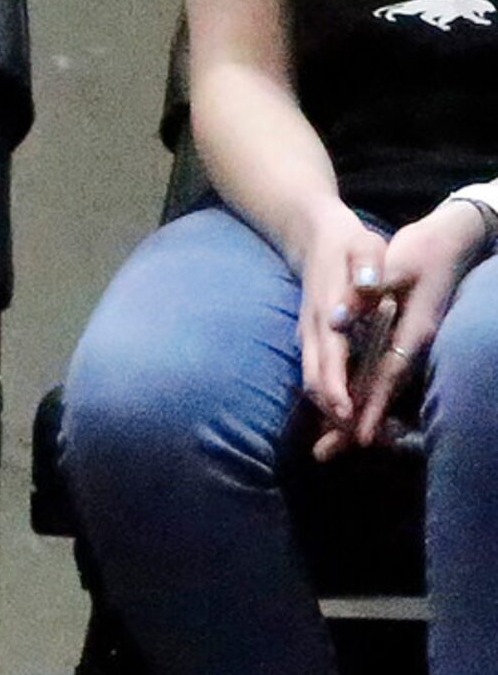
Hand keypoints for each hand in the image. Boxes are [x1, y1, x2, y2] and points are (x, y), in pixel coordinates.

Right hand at [297, 203, 388, 447]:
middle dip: (328, 409)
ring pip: (310, 378)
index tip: (346, 413)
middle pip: (314, 376)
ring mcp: (307, 334)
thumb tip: (364, 291)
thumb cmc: (347, 242)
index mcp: (327, 310)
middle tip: (346, 439)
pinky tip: (337, 413)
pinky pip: (313, 372)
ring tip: (341, 437)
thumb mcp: (364, 244)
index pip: (329, 354)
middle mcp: (312, 328)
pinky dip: (324, 395)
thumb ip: (366, 265)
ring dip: (324, 408)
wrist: (312, 235)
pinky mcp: (309, 338)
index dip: (336, 385)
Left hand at [314, 200, 488, 456]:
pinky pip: (384, 375)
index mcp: (412, 329)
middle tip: (328, 452)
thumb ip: (373, 284)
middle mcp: (413, 343)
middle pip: (383, 391)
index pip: (387, 374)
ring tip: (334, 444)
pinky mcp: (405, 341)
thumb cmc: (423, 249)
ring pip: (382, 387)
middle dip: (358, 422)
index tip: (356, 433)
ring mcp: (411, 344)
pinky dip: (367, 395)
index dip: (372, 404)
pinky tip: (352, 410)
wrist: (452, 239)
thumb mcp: (398, 261)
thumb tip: (341, 312)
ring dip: (359, 414)